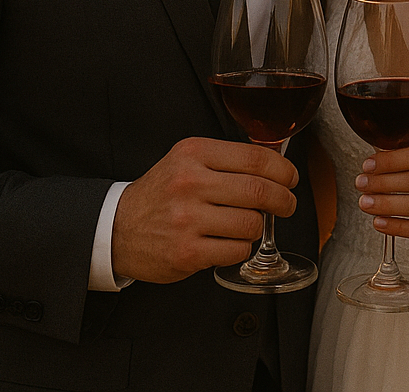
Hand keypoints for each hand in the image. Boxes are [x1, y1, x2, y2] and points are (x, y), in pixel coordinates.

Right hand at [109, 136, 298, 283]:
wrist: (117, 228)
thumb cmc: (161, 193)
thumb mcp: (187, 160)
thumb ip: (227, 159)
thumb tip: (276, 164)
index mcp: (194, 154)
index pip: (255, 158)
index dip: (283, 170)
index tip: (290, 178)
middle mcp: (190, 183)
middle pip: (259, 191)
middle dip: (283, 200)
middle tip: (287, 205)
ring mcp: (188, 220)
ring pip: (252, 224)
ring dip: (258, 227)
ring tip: (247, 224)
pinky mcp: (187, 253)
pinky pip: (237, 251)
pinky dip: (241, 249)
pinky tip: (228, 242)